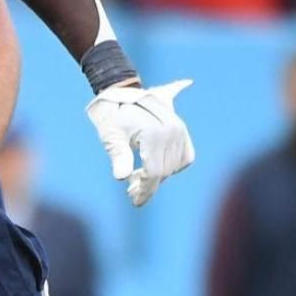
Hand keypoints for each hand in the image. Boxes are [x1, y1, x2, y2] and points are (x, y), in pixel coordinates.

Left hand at [86, 78, 195, 205]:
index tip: (134, 201)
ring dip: (158, 176)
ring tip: (138, 178)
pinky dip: (172, 165)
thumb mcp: (111, 137)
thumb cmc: (112, 118)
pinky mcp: (183, 131)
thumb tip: (120, 177)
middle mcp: (172, 131)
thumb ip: (118, 157)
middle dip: (148, 185)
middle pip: (164, 172)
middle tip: (131, 191)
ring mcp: (180, 130)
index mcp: (155, 134)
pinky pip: (185, 157)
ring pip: (174, 167)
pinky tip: (155, 167)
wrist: (121, 94)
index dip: (144, 190)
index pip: (154, 173)